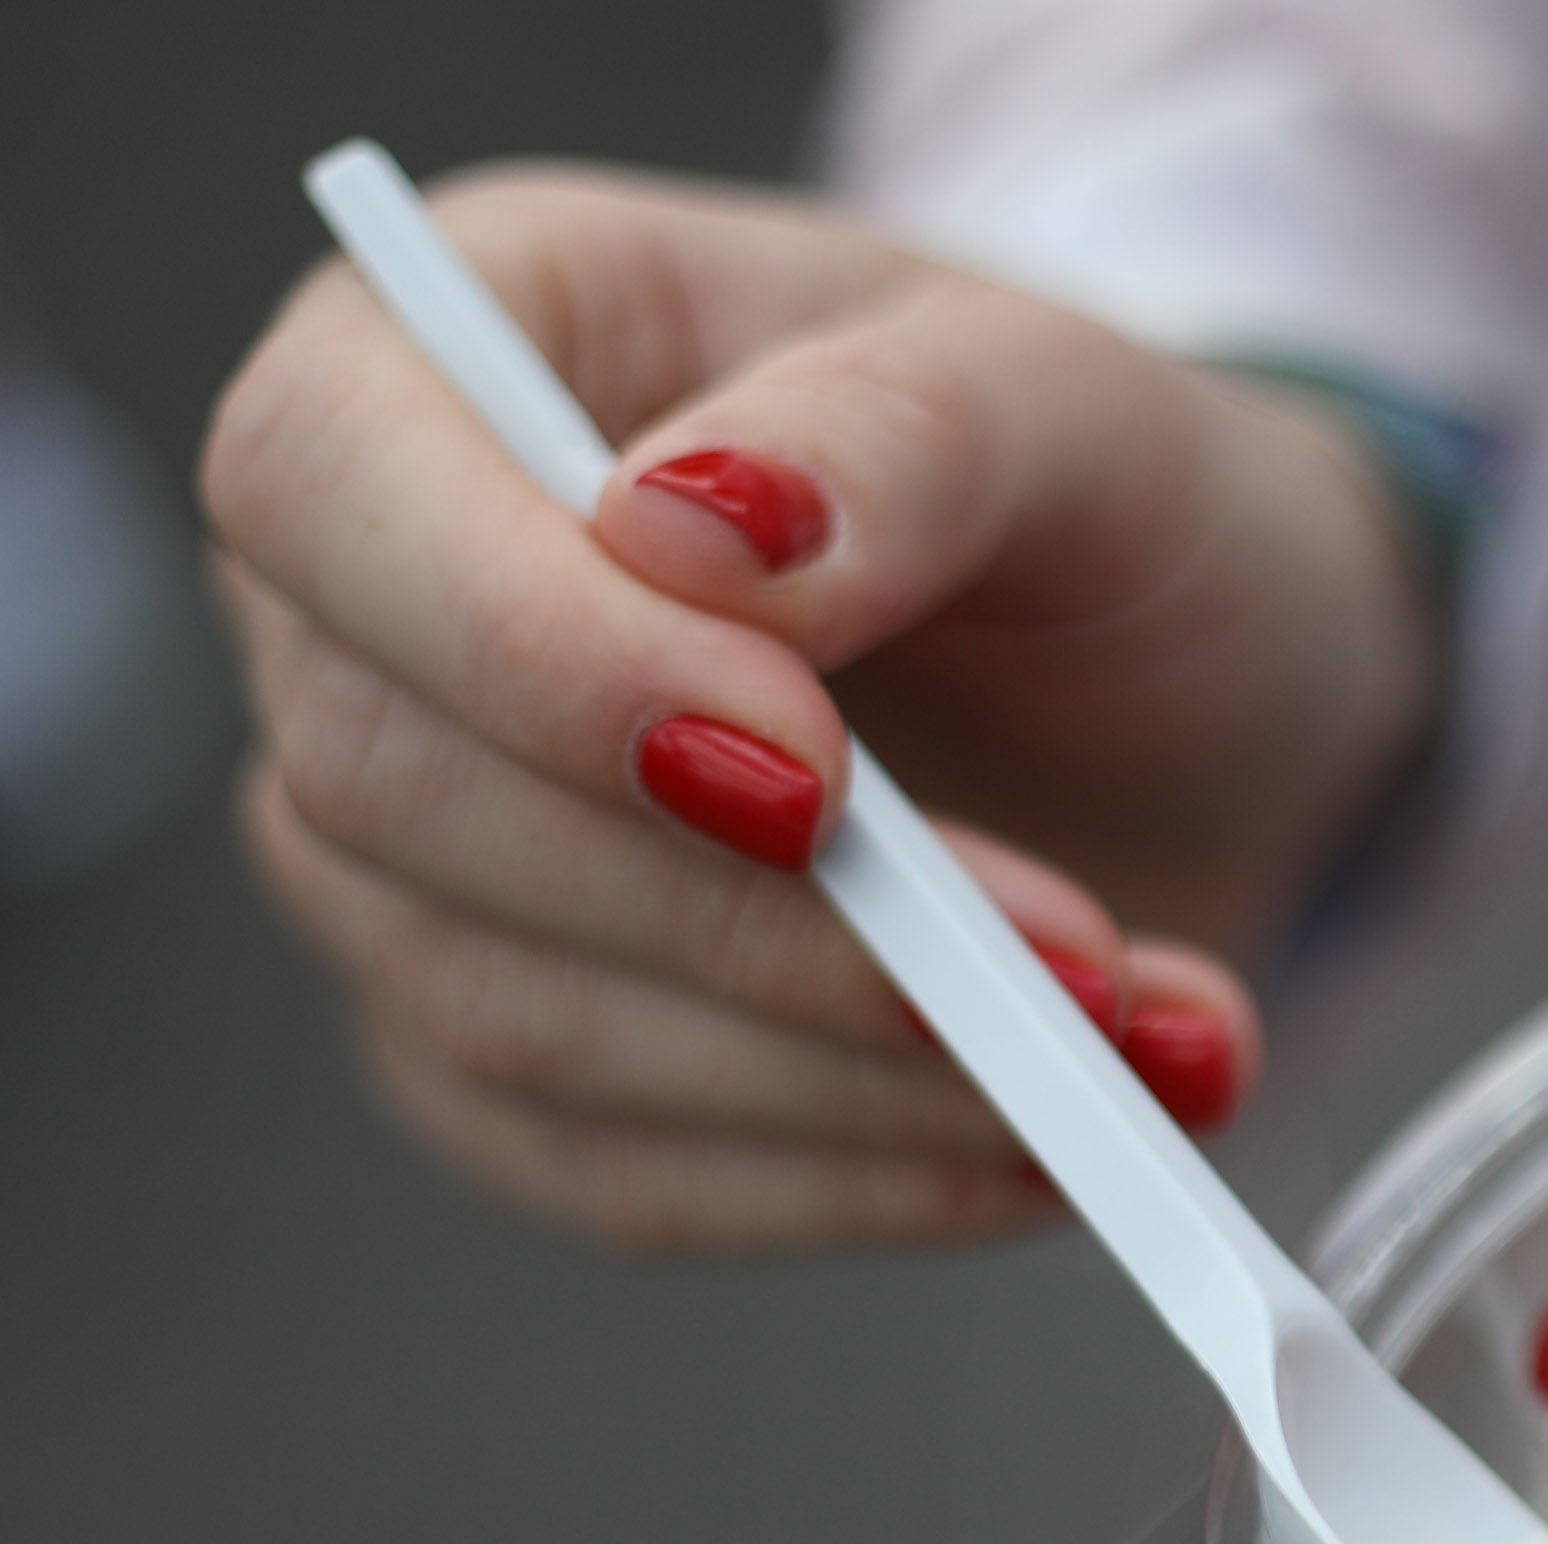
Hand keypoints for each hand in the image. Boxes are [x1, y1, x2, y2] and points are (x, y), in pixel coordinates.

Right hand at [202, 163, 1437, 1249]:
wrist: (1208, 698)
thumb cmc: (1106, 501)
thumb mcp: (1074, 403)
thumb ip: (899, 438)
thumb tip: (690, 539)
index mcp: (457, 342)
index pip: (325, 490)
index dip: (533, 657)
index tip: (807, 773)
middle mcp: (376, 605)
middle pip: (392, 797)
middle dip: (756, 920)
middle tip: (1072, 959)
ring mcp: (421, 851)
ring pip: (504, 1019)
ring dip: (847, 1076)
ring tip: (1135, 1043)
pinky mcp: (529, 1055)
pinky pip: (614, 1174)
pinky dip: (852, 1182)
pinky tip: (1048, 1149)